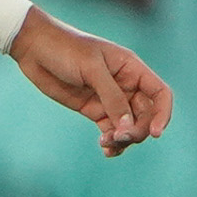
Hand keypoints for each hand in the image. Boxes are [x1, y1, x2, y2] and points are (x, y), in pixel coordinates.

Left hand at [14, 9, 173, 153]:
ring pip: (128, 125)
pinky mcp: (93, 109)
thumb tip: (128, 126)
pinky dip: (111, 142)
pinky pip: (110, 129)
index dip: (163, 114)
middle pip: (145, 115)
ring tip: (106, 143)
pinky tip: (105, 150)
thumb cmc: (66, 49)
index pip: (160, 94)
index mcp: (132, 69)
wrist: (34, 47)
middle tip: (119, 138)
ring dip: (123, 139)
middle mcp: (125, 85)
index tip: (155, 133)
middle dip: (137, 130)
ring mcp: (109, 99)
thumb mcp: (92, 70)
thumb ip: (112, 98)